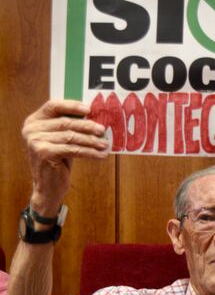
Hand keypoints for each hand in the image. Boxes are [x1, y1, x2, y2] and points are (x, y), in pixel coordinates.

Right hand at [22, 99, 108, 214]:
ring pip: (71, 137)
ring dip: (91, 141)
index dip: (72, 106)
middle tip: (102, 130)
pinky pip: (73, 150)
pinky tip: (100, 155)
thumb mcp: (60, 141)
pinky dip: (89, 152)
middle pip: (65, 123)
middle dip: (87, 126)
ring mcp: (36, 141)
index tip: (89, 109)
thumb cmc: (56, 162)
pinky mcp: (44, 153)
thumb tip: (93, 117)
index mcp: (33, 121)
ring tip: (104, 144)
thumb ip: (68, 128)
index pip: (53, 106)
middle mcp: (31, 129)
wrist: (47, 188)